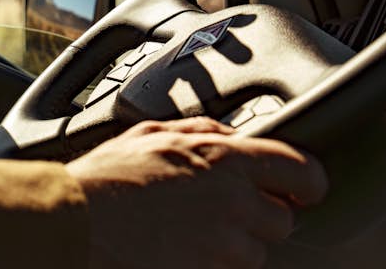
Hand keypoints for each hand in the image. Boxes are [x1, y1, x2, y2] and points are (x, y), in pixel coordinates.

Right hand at [65, 118, 327, 268]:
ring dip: (235, 245)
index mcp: (225, 158)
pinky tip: (182, 248)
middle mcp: (234, 203)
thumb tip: (232, 135)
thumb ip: (203, 129)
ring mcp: (222, 246)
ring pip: (257, 253)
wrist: (77, 223)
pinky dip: (213, 263)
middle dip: (260, 216)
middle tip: (225, 209)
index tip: (301, 187)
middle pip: (283, 220)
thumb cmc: (107, 176)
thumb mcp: (152, 132)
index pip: (303, 171)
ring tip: (193, 231)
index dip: (307, 182)